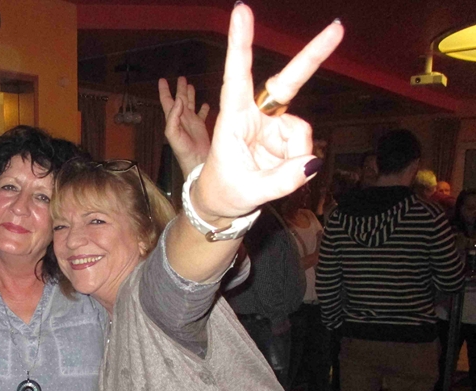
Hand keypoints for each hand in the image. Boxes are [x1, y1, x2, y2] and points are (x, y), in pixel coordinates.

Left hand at [159, 77, 210, 176]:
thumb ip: (174, 116)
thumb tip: (179, 99)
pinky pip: (202, 114)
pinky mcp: (201, 126)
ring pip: (190, 104)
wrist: (196, 162)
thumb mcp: (173, 133)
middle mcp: (182, 118)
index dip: (164, 90)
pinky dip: (203, 108)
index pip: (167, 101)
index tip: (162, 80)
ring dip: (190, 95)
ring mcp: (192, 122)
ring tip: (190, 85)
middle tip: (181, 77)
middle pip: (180, 99)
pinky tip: (205, 104)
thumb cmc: (183, 150)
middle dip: (179, 88)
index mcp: (173, 118)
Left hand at [193, 4, 342, 223]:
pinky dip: (298, 164)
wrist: (222, 204)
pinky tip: (281, 171)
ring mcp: (271, 126)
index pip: (236, 76)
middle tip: (337, 28)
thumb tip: (312, 163)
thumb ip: (280, 180)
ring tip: (272, 175)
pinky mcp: (283, 138)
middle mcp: (254, 116)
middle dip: (312, 56)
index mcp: (232, 118)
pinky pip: (304, 148)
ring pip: (301, 133)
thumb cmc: (224, 191)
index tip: (241, 11)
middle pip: (286, 83)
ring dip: (295, 157)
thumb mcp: (248, 191)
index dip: (240, 44)